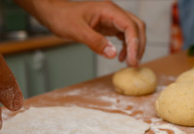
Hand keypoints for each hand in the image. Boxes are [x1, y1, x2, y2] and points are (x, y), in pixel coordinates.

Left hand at [16, 0, 145, 66]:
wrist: (54, 14)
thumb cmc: (62, 18)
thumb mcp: (77, 31)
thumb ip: (95, 42)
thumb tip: (113, 54)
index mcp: (108, 10)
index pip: (130, 26)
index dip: (135, 44)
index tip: (132, 60)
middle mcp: (112, 13)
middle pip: (136, 26)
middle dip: (139, 45)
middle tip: (135, 63)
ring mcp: (111, 19)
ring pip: (132, 31)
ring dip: (134, 46)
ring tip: (129, 62)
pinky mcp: (107, 26)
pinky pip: (123, 35)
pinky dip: (126, 46)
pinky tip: (120, 56)